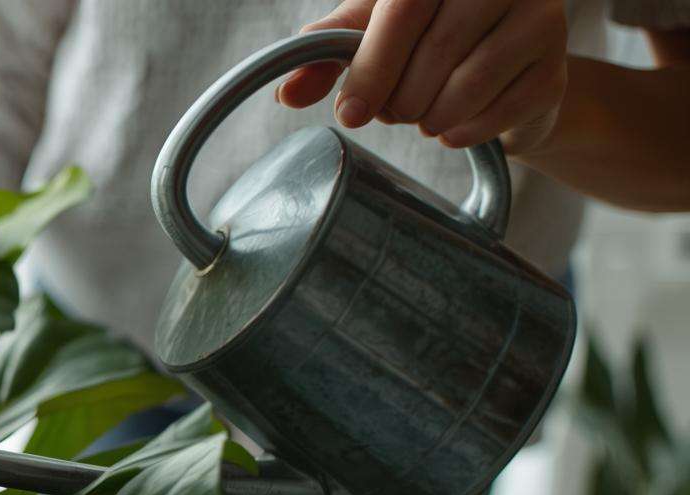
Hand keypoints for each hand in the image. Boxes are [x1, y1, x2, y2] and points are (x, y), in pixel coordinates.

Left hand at [278, 0, 569, 153]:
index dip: (372, 66)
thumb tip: (287, 92)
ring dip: (429, 118)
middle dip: (400, 100)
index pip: (404, 10)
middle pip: (436, 53)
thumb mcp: (367, 33)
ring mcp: (541, 20)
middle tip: (393, 109)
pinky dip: (460, 133)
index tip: (350, 111)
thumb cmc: (423, 40)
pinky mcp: (556, 70)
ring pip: (465, 88)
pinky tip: (451, 125)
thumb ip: (325, 53)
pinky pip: (496, 115)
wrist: (497, 72)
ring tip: (423, 112)